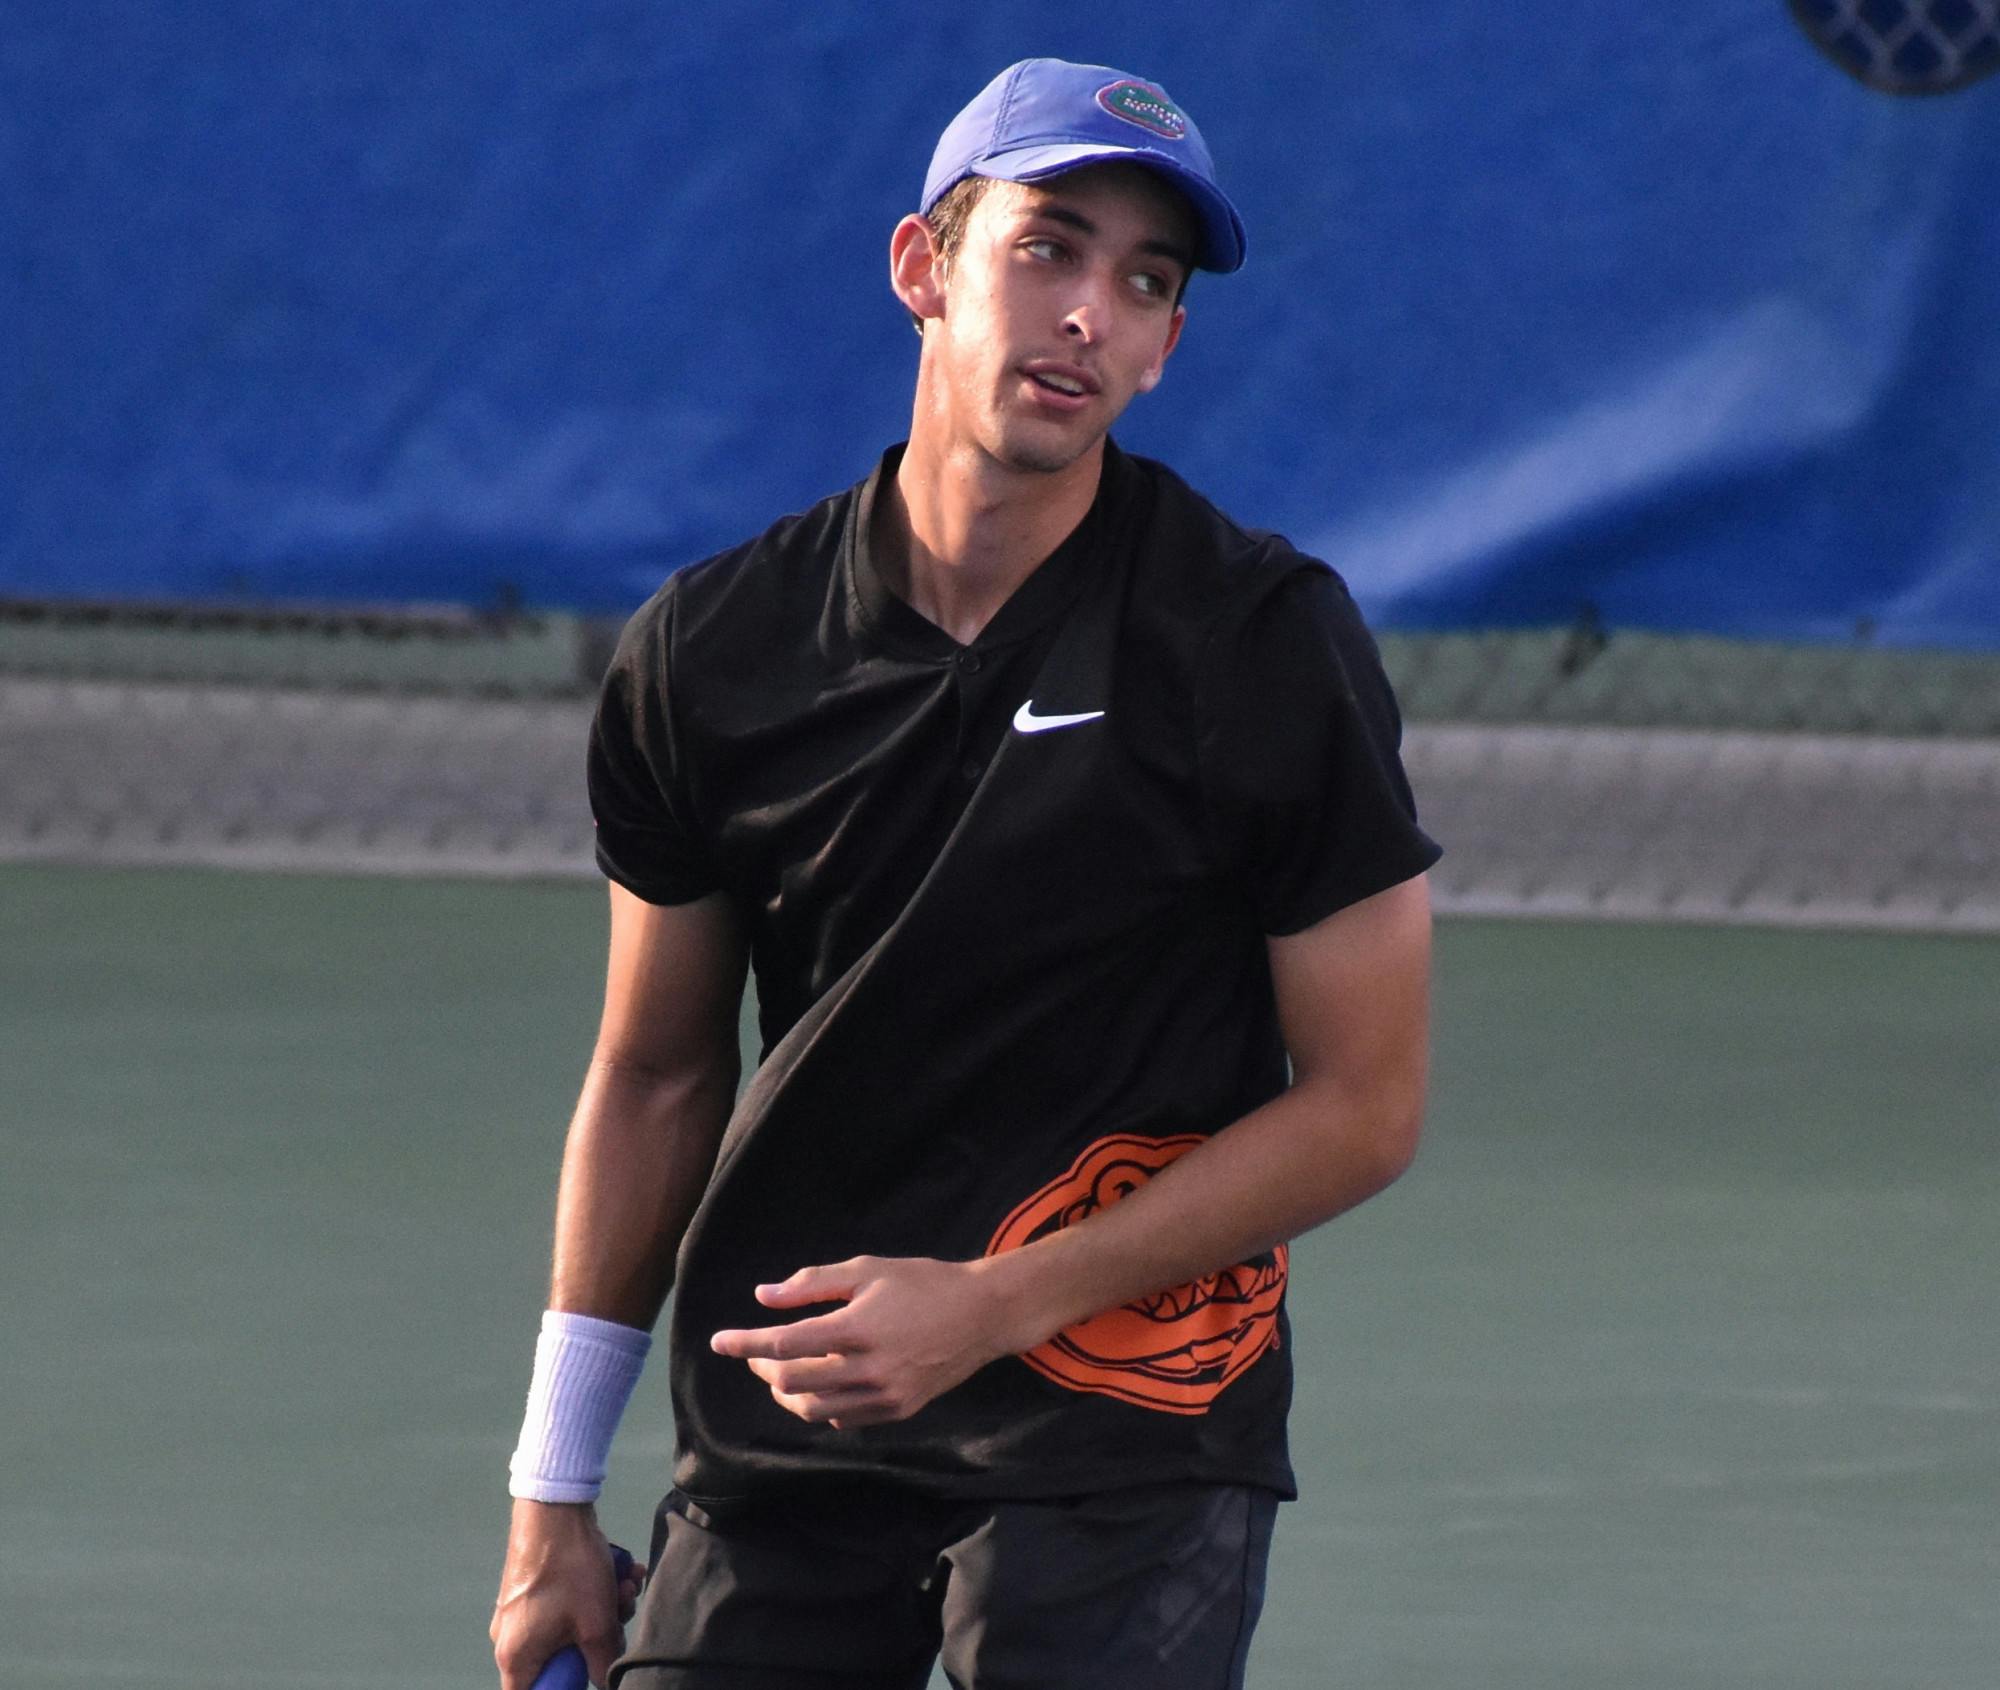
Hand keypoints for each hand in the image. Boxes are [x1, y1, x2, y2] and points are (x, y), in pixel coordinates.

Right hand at [490, 1500, 644, 1689]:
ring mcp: (518, 1610)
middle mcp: (509, 1637)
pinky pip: (563, 1604)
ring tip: (627, 1584)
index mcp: (515, 1656)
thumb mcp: (596, 1623)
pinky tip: (620, 1572)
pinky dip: (592, 1593)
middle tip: (623, 1612)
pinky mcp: (530, 1588)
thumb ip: (601, 1663)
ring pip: (568, 1627)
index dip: (562, 1687)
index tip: (587, 1669)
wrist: (555, 1505)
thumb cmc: (569, 1568)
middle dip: (600, 1638)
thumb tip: (605, 1682)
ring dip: (604, 1609)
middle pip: (559, 1659)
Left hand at [709, 1255, 1012, 1428]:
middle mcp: (869, 1369)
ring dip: (787, 1392)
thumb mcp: (867, 1269)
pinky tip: (820, 1384)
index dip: (746, 1343)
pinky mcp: (898, 1411)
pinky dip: (821, 1404)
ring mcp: (885, 1396)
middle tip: (755, 1352)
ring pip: (814, 1409)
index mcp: (858, 1328)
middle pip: (793, 1382)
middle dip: (764, 1367)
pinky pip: (844, 1418)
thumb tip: (763, 1297)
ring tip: (781, 1371)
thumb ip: (813, 1283)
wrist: (983, 1315)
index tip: (720, 1341)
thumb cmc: (923, 1282)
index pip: (785, 1343)